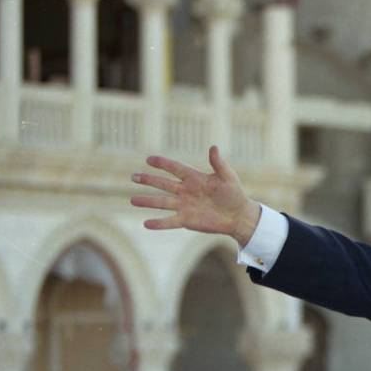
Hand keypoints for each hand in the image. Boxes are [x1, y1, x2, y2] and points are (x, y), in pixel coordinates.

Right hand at [130, 145, 260, 246]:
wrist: (238, 215)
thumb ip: (218, 163)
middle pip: (163, 184)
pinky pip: (170, 221)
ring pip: (162, 202)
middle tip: (133, 176)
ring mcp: (184, 206)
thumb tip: (213, 147)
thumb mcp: (227, 177)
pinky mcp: (186, 220)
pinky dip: (159, 223)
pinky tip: (146, 223)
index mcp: (194, 178)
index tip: (149, 159)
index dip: (163, 164)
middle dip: (148, 180)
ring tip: (132, 200)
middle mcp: (185, 191)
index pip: (175, 168)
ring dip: (147, 201)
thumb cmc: (234, 193)